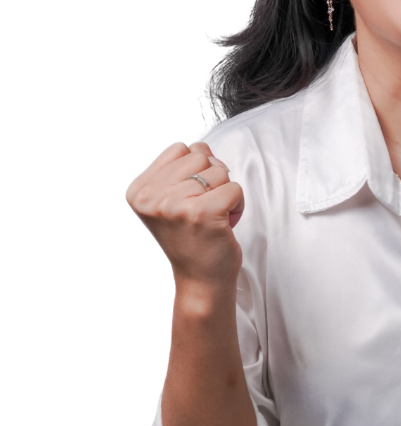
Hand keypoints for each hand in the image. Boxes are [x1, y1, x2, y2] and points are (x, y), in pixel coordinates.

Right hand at [125, 141, 244, 286]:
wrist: (200, 279)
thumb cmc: (191, 237)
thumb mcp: (169, 200)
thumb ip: (178, 169)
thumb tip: (201, 146)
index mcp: (138, 190)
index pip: (180, 148)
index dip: (196, 169)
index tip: (190, 197)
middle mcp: (151, 197)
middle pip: (201, 155)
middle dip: (212, 179)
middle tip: (204, 209)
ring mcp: (175, 205)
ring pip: (220, 171)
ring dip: (225, 192)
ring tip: (213, 217)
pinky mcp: (202, 214)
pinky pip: (234, 188)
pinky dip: (238, 205)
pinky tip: (224, 223)